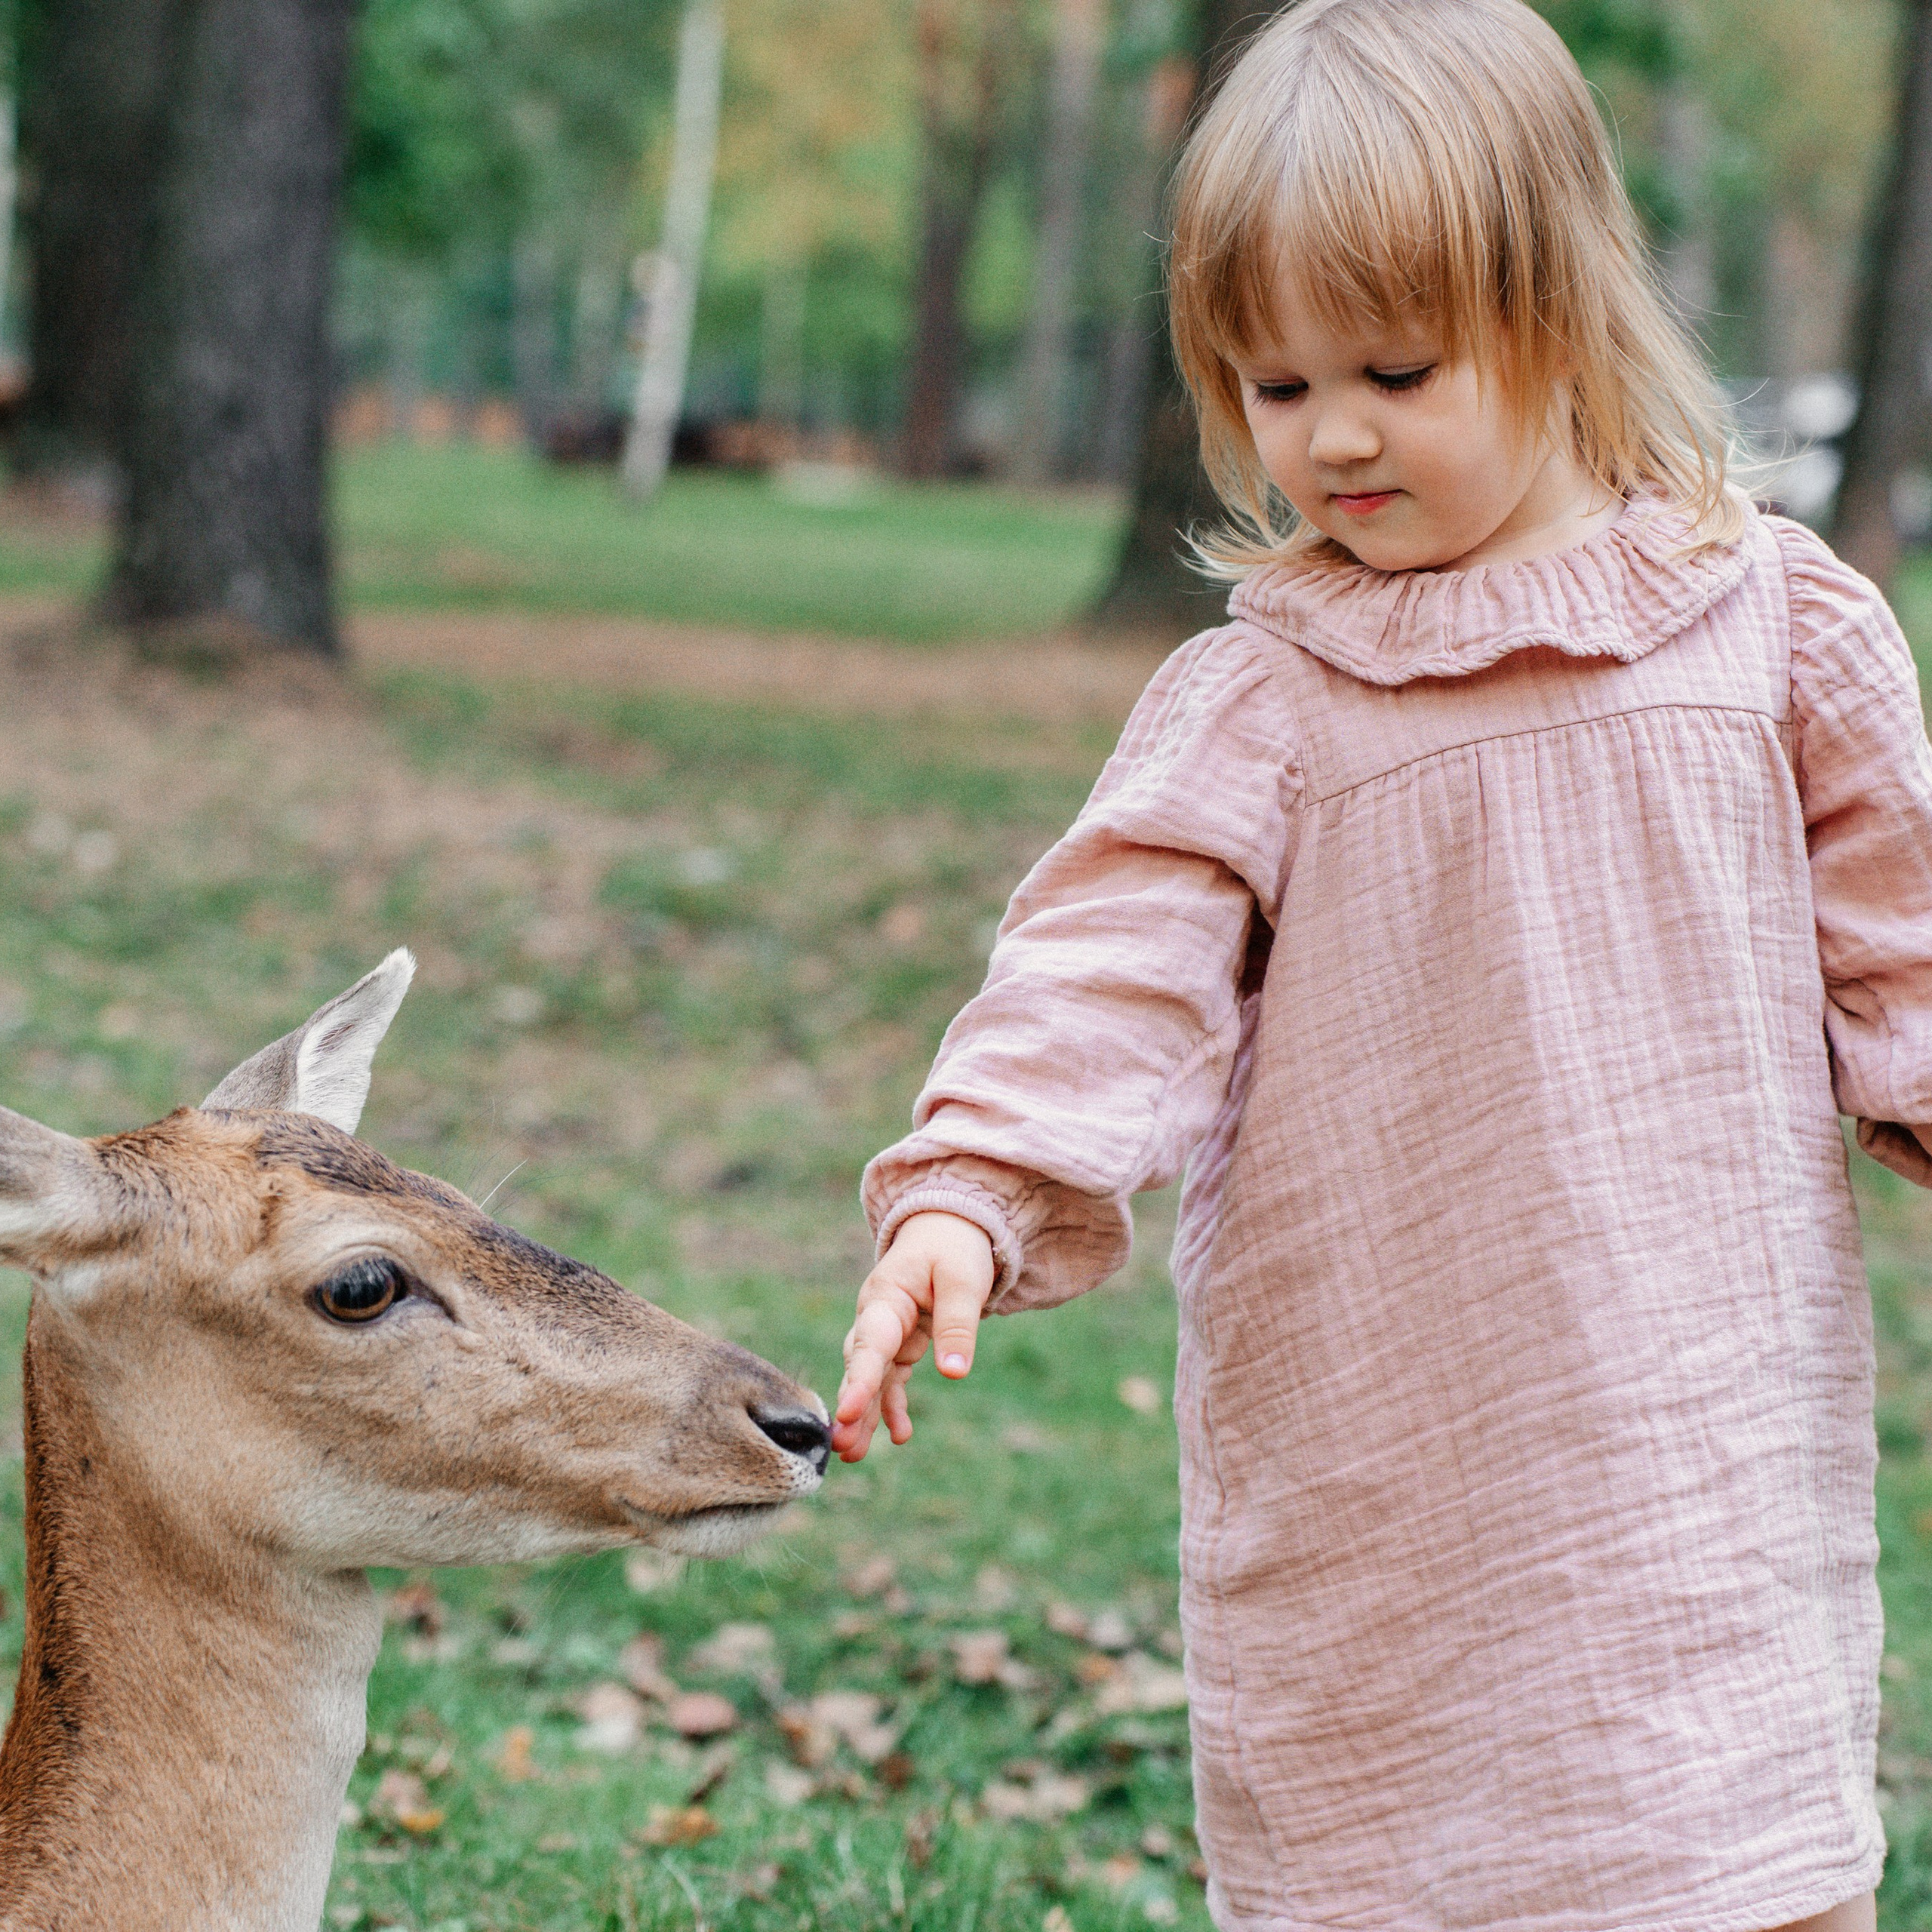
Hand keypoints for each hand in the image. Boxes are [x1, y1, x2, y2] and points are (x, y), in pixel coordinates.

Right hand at [832, 1211, 995, 1461]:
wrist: (947, 1230)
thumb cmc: (954, 1250)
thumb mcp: (964, 1280)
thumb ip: (957, 1325)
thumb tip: (954, 1373)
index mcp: (886, 1296)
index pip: (870, 1344)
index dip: (860, 1381)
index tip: (847, 1413)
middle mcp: (877, 1317)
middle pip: (860, 1366)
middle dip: (852, 1406)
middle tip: (842, 1445)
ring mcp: (885, 1332)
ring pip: (870, 1378)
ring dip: (863, 1416)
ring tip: (853, 1455)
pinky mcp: (899, 1344)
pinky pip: (890, 1379)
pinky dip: (892, 1406)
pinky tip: (901, 1435)